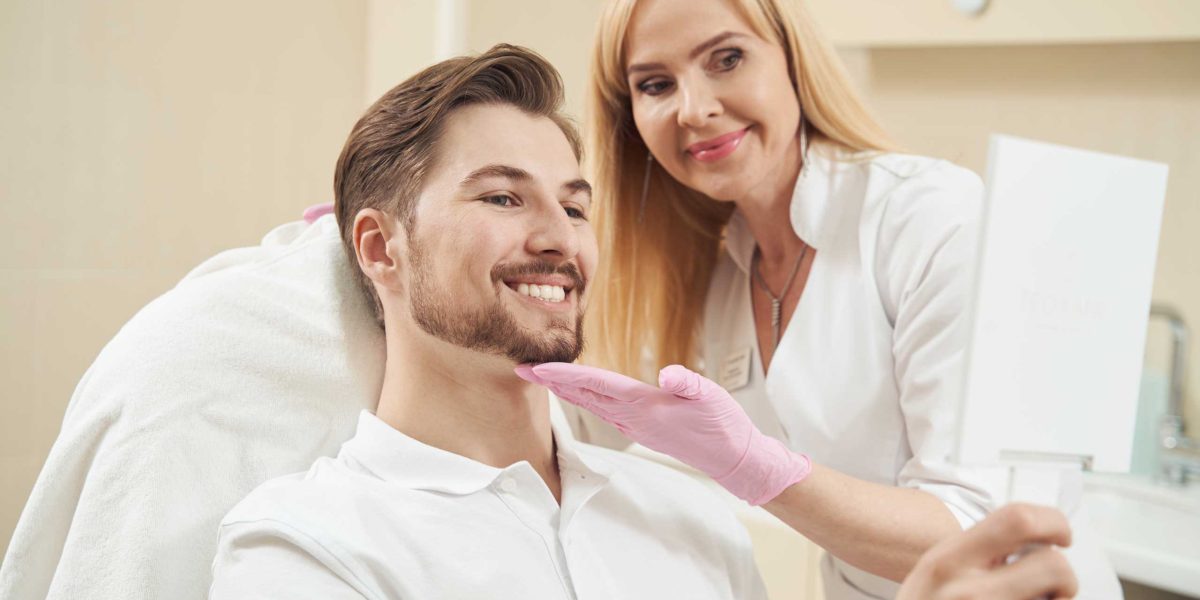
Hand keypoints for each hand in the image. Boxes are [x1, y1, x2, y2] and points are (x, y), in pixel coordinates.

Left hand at [516, 362, 809, 504]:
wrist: (733, 459)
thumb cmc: (723, 426)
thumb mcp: (710, 396)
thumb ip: (688, 384)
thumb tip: (668, 375)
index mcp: (644, 406)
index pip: (596, 385)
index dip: (565, 374)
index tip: (537, 368)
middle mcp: (634, 417)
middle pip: (584, 395)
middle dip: (553, 382)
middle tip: (523, 368)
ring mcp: (637, 425)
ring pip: (592, 403)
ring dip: (566, 390)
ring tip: (544, 377)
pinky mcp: (645, 428)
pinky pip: (606, 409)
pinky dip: (587, 398)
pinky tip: (584, 394)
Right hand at [897, 504, 1077, 599]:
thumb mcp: (933, 572)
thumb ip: (974, 552)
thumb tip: (1032, 539)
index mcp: (948, 560)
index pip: (1018, 520)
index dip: (1053, 522)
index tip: (1061, 535)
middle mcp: (970, 592)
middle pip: (1054, 566)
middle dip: (1064, 578)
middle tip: (1053, 587)